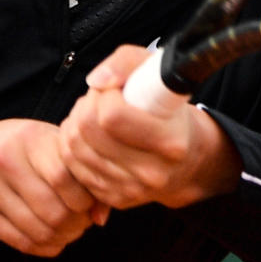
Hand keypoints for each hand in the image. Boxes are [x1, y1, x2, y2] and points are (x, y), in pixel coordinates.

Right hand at [0, 119, 108, 256]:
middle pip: (52, 210)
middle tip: (82, 222)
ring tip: (69, 230)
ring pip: (37, 231)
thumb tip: (99, 218)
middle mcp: (2, 159)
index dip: (84, 199)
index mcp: (28, 138)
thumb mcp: (52, 146)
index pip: (63, 178)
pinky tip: (52, 238)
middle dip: (75, 223)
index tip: (89, 203)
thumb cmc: (25, 148)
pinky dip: (44, 247)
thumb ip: (80, 175)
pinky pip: (19, 242)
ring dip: (62, 238)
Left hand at [59, 46, 241, 209]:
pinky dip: (72, 146)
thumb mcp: (156, 72)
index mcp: (171, 141)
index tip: (114, 89)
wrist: (188, 159)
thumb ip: (125, 62)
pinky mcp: (115, 199)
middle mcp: (153, 172)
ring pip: (74, 149)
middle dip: (85, 106)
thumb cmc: (168, 109)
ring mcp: (133, 190)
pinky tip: (89, 136)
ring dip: (75, 124)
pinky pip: (72, 168)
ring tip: (92, 114)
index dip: (104, 95)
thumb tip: (96, 81)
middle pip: (87, 131)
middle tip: (98, 99)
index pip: (112, 116)